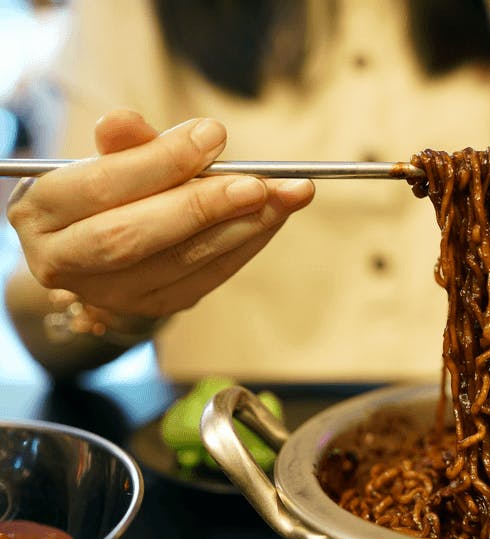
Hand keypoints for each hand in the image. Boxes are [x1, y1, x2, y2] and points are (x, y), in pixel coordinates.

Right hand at [6, 109, 314, 318]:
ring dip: (242, 225)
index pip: (100, 186)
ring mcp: (112, 294)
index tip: (214, 135)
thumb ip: (125, 144)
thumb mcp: (108, 158)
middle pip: (134, 236)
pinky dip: (247, 244)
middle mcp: (66, 262)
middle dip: (203, 205)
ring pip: (180, 261)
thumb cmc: (107, 189)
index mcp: (43, 213)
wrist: (100, 243)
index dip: (160, 161)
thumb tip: (127, 121)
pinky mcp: (155, 307)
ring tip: (286, 195)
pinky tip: (275, 216)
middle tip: (259, 182)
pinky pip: (208, 277)